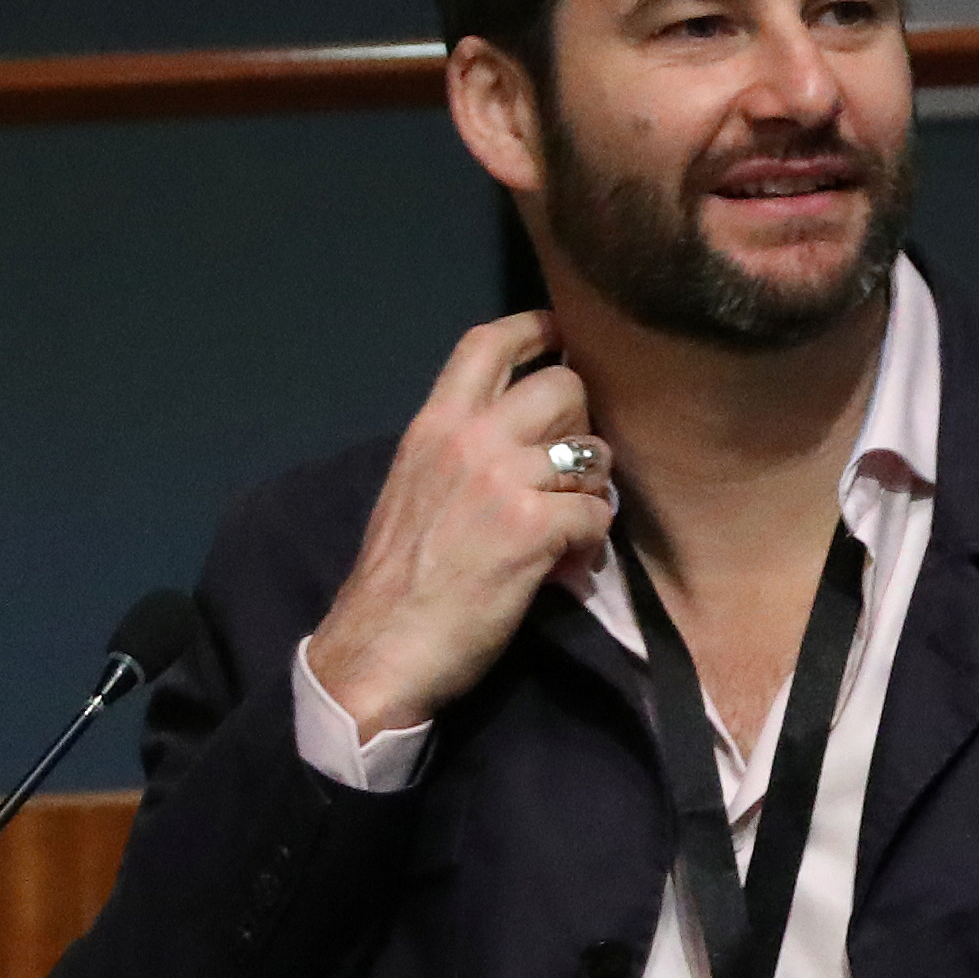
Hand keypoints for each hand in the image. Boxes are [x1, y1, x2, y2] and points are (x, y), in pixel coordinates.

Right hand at [308, 312, 613, 739]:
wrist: (380, 647)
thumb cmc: (397, 578)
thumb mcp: (417, 488)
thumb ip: (465, 453)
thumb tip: (528, 442)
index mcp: (433, 425)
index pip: (486, 344)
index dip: (536, 330)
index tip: (563, 335)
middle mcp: (468, 439)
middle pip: (563, 385)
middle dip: (584, 423)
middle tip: (574, 466)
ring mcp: (503, 480)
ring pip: (593, 449)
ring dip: (596, 485)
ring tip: (576, 519)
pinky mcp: (534, 527)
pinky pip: (598, 511)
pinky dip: (595, 538)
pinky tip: (574, 561)